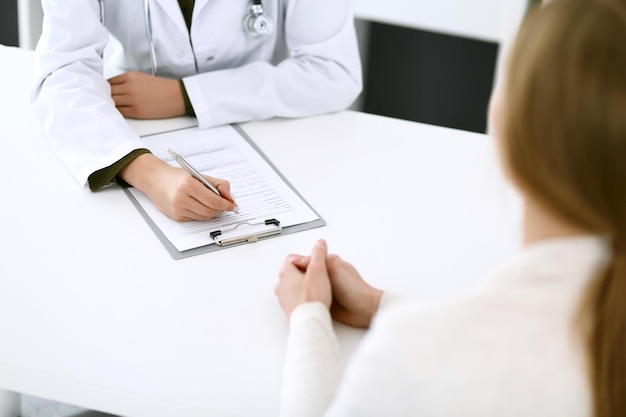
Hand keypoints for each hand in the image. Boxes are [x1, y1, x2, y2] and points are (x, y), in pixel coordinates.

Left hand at [108, 71, 185, 118]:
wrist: (177, 96)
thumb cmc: (163, 88)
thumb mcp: (142, 78)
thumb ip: (127, 81)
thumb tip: (115, 89)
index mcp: (130, 76)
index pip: (108, 82)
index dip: (105, 88)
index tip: (106, 92)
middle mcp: (129, 87)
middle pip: (108, 92)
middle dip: (107, 97)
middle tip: (108, 101)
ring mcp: (132, 99)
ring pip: (112, 103)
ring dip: (111, 105)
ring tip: (113, 107)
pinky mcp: (136, 111)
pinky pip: (120, 112)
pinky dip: (117, 112)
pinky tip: (119, 112)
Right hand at [119, 153, 237, 220]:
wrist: (155, 180)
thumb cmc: (178, 177)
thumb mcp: (199, 175)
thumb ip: (218, 185)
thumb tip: (231, 198)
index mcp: (189, 185)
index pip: (214, 201)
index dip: (226, 205)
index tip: (233, 206)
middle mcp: (181, 198)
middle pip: (210, 211)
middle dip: (221, 209)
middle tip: (225, 205)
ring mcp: (178, 209)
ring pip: (204, 217)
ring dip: (212, 212)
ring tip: (212, 204)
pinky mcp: (176, 217)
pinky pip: (196, 219)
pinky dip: (202, 214)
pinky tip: (199, 206)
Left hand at [275, 240, 331, 317]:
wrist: (310, 321)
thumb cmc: (312, 299)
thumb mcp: (319, 270)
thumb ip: (319, 254)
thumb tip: (320, 244)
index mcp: (285, 273)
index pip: (292, 258)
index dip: (306, 259)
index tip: (315, 264)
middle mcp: (281, 286)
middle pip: (292, 271)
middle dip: (305, 272)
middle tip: (318, 276)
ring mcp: (284, 298)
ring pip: (293, 285)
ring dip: (304, 285)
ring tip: (317, 288)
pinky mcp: (290, 308)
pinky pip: (295, 297)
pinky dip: (304, 296)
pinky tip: (314, 299)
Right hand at [290, 253, 382, 327]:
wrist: (363, 308)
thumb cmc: (353, 287)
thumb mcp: (332, 267)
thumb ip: (317, 260)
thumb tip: (300, 257)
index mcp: (329, 264)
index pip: (308, 261)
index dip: (297, 265)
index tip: (288, 271)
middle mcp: (327, 276)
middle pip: (306, 274)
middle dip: (297, 278)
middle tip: (288, 283)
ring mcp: (326, 289)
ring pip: (308, 286)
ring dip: (301, 290)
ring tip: (293, 293)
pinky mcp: (325, 301)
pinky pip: (312, 298)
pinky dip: (307, 299)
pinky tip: (302, 301)